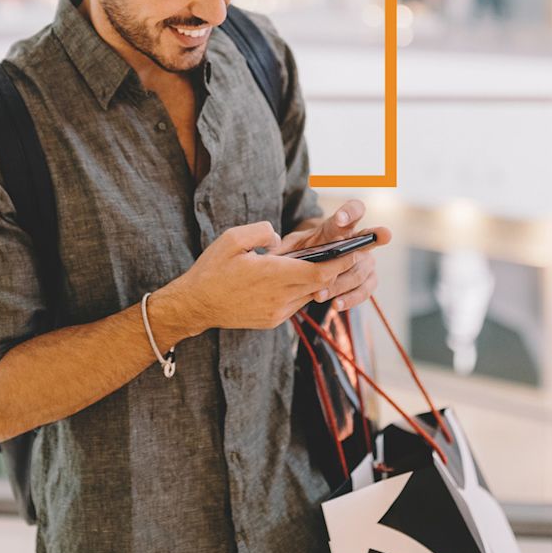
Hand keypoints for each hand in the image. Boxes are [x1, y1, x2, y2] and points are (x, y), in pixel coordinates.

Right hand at [165, 221, 361, 332]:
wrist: (196, 305)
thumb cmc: (212, 269)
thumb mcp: (233, 239)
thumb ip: (261, 232)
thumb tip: (278, 238)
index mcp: (273, 275)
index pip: (320, 272)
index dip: (341, 262)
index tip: (355, 250)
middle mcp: (279, 297)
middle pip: (320, 285)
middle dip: (337, 269)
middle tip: (351, 253)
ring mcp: (277, 312)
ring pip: (309, 295)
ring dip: (319, 281)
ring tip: (327, 263)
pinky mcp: (272, 321)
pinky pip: (296, 304)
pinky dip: (302, 291)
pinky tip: (299, 278)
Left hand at [281, 199, 390, 312]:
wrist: (317, 264)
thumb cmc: (305, 250)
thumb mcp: (293, 244)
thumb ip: (285, 247)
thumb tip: (269, 253)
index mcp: (339, 226)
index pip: (352, 211)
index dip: (349, 212)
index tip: (340, 219)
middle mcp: (358, 240)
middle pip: (368, 238)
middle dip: (374, 237)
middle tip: (373, 241)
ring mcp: (366, 260)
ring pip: (362, 270)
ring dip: (341, 282)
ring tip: (320, 295)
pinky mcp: (369, 279)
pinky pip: (365, 290)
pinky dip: (351, 299)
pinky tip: (336, 305)